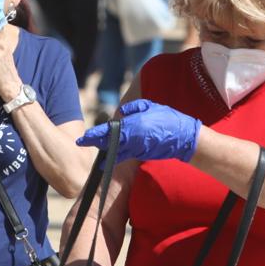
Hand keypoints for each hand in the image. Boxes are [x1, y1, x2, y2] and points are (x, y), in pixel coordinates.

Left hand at [77, 99, 200, 162]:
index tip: (83, 138)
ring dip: (103, 149)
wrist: (182, 138)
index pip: (108, 131)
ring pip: (114, 150)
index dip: (94, 135)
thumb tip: (120, 114)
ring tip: (94, 146)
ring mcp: (135, 148)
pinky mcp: (140, 154)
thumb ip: (132, 109)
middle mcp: (130, 139)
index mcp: (131, 126)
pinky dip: (114, 156)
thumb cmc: (166, 118)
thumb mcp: (149, 107)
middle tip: (81, 142)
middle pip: (107, 142)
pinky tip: (107, 158)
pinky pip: (123, 155)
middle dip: (94, 142)